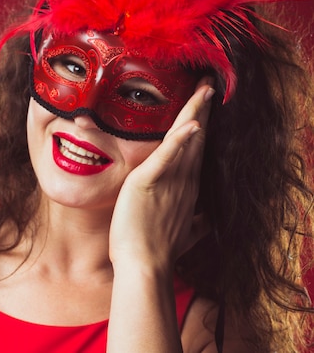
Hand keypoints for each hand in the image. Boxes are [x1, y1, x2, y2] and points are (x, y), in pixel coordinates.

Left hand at [108, 77, 213, 270]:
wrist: (144, 266)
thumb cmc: (159, 251)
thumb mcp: (184, 235)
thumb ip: (196, 224)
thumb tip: (207, 223)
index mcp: (188, 189)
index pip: (196, 151)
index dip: (202, 127)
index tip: (205, 109)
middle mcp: (184, 181)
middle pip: (196, 139)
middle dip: (202, 110)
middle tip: (208, 86)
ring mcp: (169, 181)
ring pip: (184, 140)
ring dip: (194, 113)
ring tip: (203, 90)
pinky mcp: (148, 182)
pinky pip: (166, 158)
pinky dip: (179, 141)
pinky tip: (191, 124)